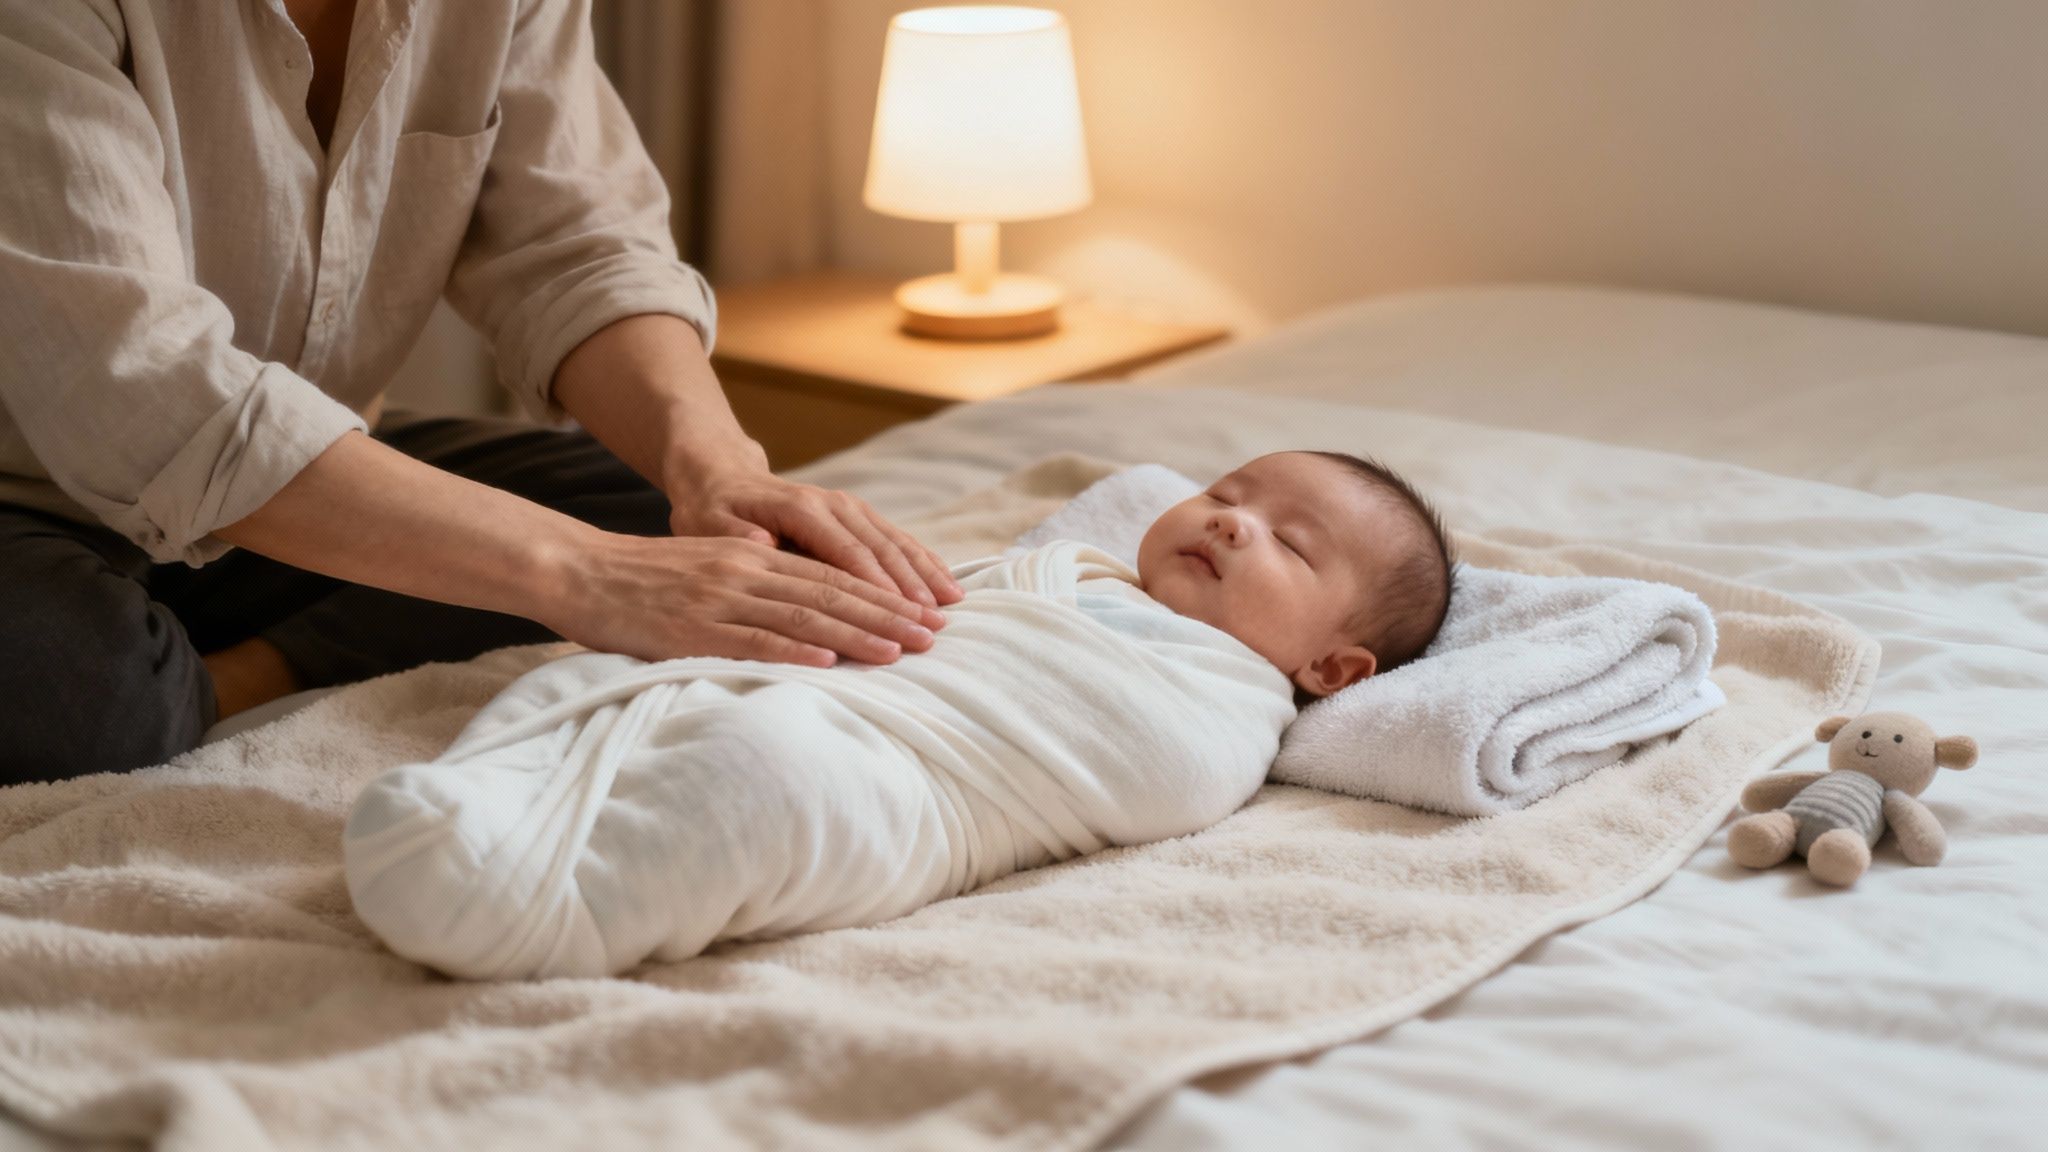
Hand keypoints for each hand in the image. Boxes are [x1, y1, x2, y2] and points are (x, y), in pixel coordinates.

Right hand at [540, 529, 945, 666]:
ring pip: (802, 617)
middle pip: (830, 593)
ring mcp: (719, 599)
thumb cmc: (641, 582)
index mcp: (752, 557)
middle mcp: (744, 571)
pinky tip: (828, 664)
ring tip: (899, 652)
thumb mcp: (708, 573)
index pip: (832, 577)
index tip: (923, 615)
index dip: (882, 596)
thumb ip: (754, 591)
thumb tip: (807, 627)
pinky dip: (793, 652)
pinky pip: (751, 640)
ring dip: (856, 635)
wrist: (575, 570)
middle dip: (887, 616)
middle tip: (932, 636)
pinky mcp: (691, 628)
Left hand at [668, 468, 963, 608]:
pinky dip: (923, 561)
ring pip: (895, 542)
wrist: (722, 477)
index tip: (898, 615)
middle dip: (911, 588)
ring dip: (925, 574)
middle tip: (934, 625)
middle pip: (880, 549)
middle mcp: (831, 503)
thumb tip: (762, 546)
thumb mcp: (708, 523)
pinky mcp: (856, 515)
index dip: (875, 585)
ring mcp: (848, 507)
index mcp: (799, 508)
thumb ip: (734, 536)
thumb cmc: (712, 510)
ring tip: (951, 606)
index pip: (846, 552)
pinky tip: (945, 583)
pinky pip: (896, 538)